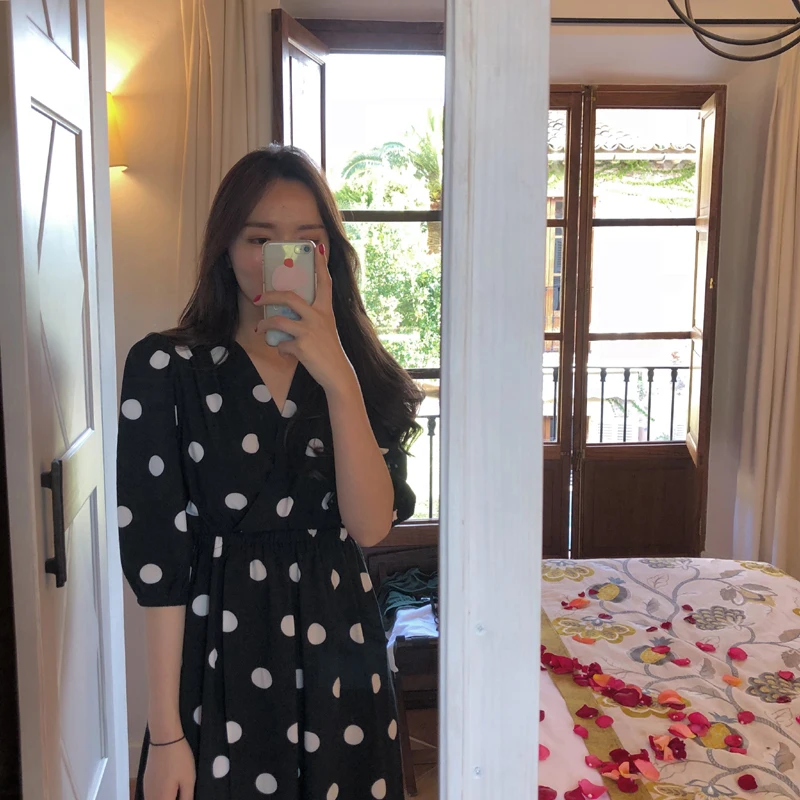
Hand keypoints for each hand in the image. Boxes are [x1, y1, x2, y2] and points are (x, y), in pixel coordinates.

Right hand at [144, 737, 194, 799]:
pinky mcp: (146, 780)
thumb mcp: (189, 780)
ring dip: (166, 797)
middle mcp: (150, 797)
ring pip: (155, 799)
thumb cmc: (179, 759)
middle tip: (183, 793)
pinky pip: (152, 794)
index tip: (184, 796)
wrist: (164, 739)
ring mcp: (146, 788)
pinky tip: (169, 785)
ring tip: (177, 789)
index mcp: (162, 799)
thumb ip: (186, 798)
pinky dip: (160, 794)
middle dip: (172, 799)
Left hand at [254, 244, 356, 394]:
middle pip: (289, 298)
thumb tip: (287, 319)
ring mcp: (309, 331)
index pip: (324, 283)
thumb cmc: (329, 353)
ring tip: (260, 329)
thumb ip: (310, 321)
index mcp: (325, 311)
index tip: (317, 248)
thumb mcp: (325, 331)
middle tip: (259, 297)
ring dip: (265, 325)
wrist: (338, 374)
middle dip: (270, 296)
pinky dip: (280, 350)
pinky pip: (282, 344)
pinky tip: (285, 354)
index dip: (321, 265)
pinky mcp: (302, 346)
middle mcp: (318, 317)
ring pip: (278, 321)